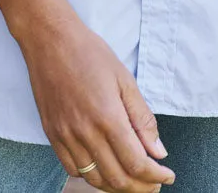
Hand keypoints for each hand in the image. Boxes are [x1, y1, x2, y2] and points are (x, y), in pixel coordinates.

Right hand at [18, 14, 175, 191]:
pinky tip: (104, 168)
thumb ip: (142, 118)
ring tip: (133, 181)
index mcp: (108, 117)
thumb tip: (158, 152)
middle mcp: (85, 132)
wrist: (50, 39)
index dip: (155, 176)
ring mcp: (65, 136)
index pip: (136, 164)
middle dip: (141, 187)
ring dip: (117, 186)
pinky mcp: (52, 134)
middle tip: (154, 184)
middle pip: (117, 178)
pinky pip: (72, 169)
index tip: (167, 176)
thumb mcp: (124, 79)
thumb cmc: (89, 53)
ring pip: (94, 179)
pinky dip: (92, 176)